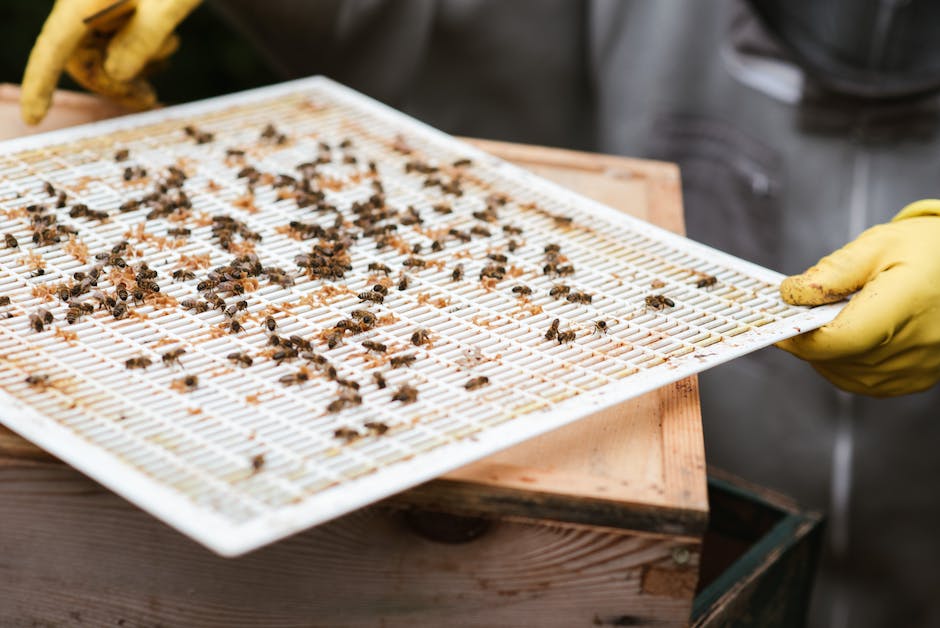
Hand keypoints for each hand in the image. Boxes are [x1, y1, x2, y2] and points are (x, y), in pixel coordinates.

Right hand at [21, 0, 199, 124]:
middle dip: (114, 83)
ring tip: (169, 46)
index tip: (33, 118)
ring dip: (136, 67)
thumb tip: (115, 74)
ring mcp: (98, 10)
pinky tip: (167, 41)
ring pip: (105, 57)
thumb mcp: (167, 5)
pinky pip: (120, 47)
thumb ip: (142, 40)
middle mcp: (83, 5)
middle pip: (83, 60)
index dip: (40, 85)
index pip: (53, 48)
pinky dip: (143, 54)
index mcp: (83, 0)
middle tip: (150, 99)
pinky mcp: (115, 14)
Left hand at [777, 199, 939, 396]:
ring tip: (833, 319)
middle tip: (805, 312)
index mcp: (901, 308)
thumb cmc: (925, 252)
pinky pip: (861, 382)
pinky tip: (849, 337)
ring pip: (842, 374)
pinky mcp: (913, 380)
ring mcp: (914, 369)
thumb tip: (791, 295)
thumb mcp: (876, 246)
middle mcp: (912, 346)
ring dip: (825, 352)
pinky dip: (844, 363)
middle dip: (809, 337)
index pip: (836, 339)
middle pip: (834, 358)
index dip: (799, 334)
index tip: (779, 320)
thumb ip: (829, 273)